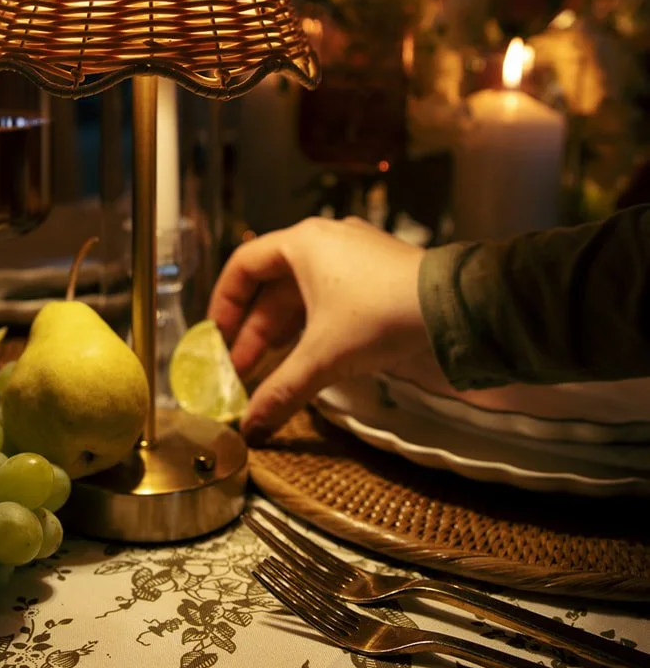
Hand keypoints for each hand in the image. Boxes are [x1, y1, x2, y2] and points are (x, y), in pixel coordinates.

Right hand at [207, 216, 439, 441]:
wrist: (452, 307)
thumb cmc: (381, 314)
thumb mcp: (322, 356)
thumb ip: (280, 390)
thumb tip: (251, 427)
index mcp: (302, 242)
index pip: (243, 266)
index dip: (224, 304)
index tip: (215, 338)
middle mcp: (325, 240)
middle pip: (273, 287)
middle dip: (255, 333)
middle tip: (240, 371)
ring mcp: (354, 254)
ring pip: (303, 296)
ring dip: (283, 334)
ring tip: (269, 372)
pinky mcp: (377, 273)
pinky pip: (330, 298)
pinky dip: (312, 327)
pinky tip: (307, 359)